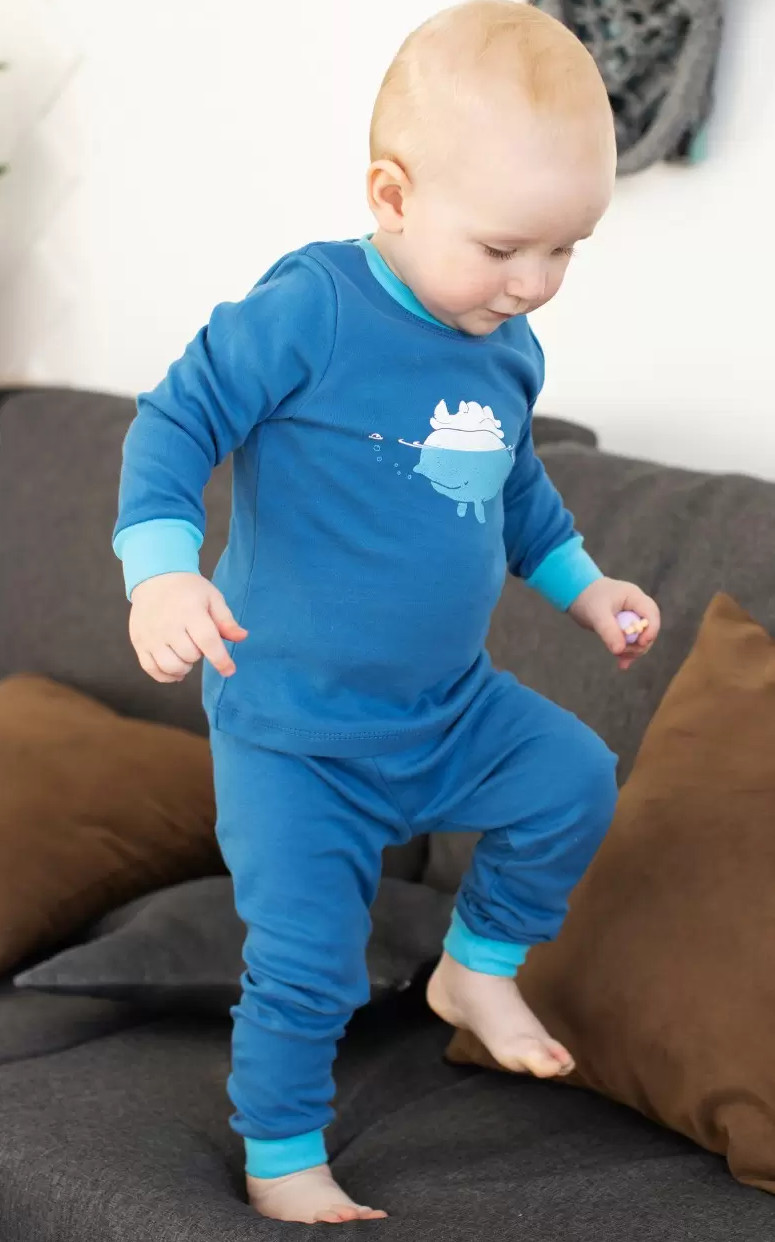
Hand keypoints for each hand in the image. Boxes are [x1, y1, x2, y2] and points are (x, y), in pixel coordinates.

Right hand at [128, 572, 247, 682]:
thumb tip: (242, 637)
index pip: (207, 641)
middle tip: (197, 642)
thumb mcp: (212, 598)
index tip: (229, 670)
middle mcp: (168, 625)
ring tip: (186, 655)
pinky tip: (175, 671)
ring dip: (184, 667)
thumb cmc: (188, 590)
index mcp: (190, 612)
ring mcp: (151, 636)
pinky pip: (152, 669)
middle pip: (190, 656)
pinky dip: (166, 676)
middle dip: (199, 654)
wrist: (155, 579)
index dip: (220, 659)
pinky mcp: (139, 643)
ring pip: (171, 666)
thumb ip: (226, 620)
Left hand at [569, 578, 659, 670]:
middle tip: (623, 652)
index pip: (651, 613)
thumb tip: (619, 650)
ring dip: (632, 650)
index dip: (651, 630)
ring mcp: (632, 618)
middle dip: (640, 644)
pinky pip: (630, 642)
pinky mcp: (625, 627)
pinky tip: (622, 665)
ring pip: (641, 638)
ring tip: (619, 657)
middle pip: (649, 628)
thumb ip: (608, 630)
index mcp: (634, 597)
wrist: (577, 594)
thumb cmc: (588, 598)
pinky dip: (626, 652)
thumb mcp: (596, 614)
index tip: (641, 644)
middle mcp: (637, 607)